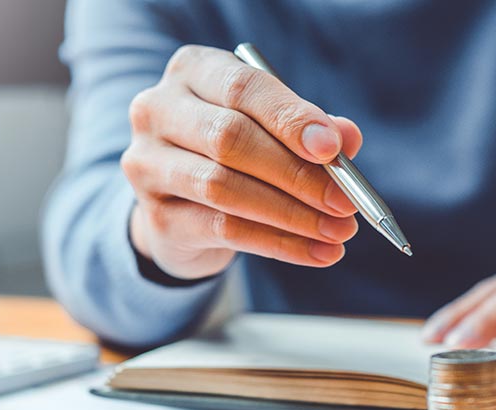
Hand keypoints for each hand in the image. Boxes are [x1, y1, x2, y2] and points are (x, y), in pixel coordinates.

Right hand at [121, 45, 361, 279]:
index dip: (290, 118)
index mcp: (194, 71)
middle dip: (297, 174)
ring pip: (225, 188)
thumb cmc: (240, 154)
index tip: (332, 149)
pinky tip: (318, 252)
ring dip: (293, 214)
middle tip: (345, 202)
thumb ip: (312, 130)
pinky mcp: (156, 216)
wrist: (183, 207)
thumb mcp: (276, 130)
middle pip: (231, 138)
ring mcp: (148, 164)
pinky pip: (225, 230)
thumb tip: (347, 138)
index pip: (242, 87)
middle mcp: (158, 110)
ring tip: (339, 232)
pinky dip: (280, 244)